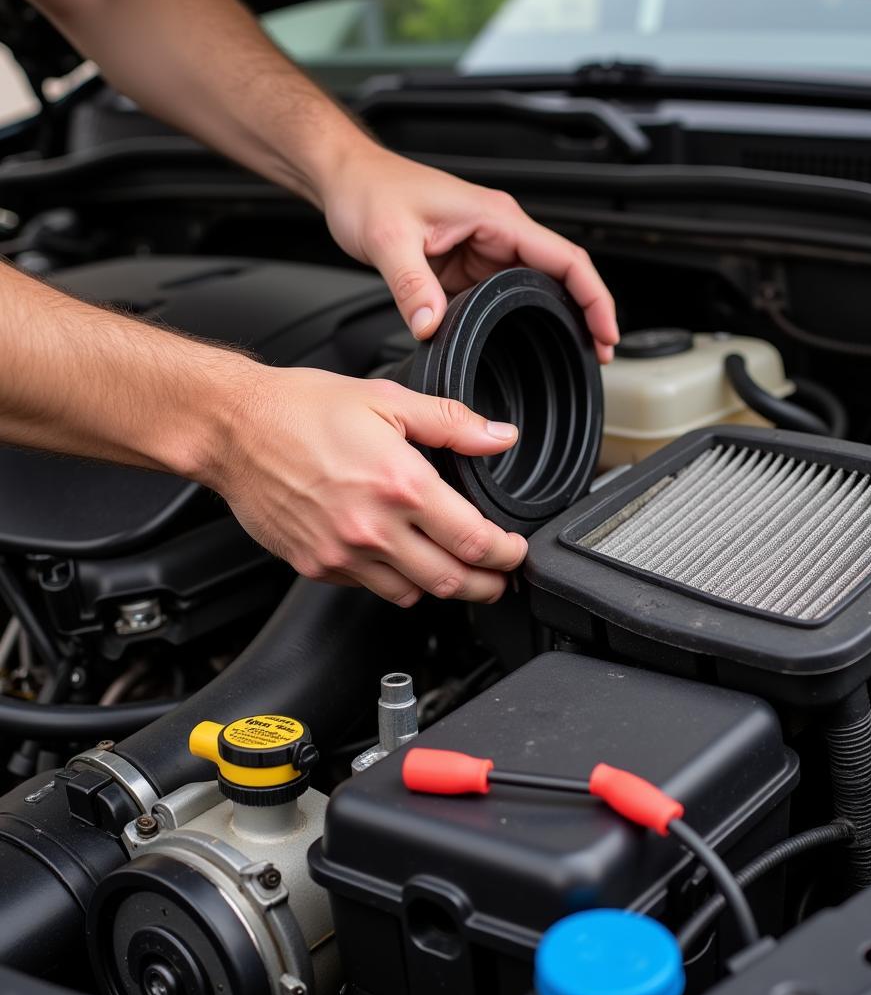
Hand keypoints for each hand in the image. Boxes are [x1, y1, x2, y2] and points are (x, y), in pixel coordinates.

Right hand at [207, 367, 527, 605]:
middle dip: (488, 584)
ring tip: (457, 572)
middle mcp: (373, 528)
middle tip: (501, 577)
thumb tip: (498, 437)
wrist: (232, 428)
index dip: (506, 554)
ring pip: (414, 595)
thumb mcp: (387, 399)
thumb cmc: (300, 409)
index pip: (474, 541)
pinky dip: (396, 582)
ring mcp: (343, 554)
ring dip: (444, 588)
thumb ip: (452, 422)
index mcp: (400, 484)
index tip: (515, 551)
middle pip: (452, 581)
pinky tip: (402, 561)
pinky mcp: (317, 566)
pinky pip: (371, 589)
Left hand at [322, 142, 619, 362]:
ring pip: (535, 287)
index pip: (566, 258)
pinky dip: (517, 317)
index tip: (607, 331)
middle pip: (561, 275)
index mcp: (496, 217)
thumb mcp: (388, 239)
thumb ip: (412, 286)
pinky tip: (521, 340)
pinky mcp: (467, 264)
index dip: (594, 298)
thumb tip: (431, 327)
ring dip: (554, 317)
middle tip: (597, 354)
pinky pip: (502, 294)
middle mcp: (498, 231)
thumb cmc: (370, 189)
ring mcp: (485, 248)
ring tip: (571, 353)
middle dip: (585, 314)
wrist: (348, 178)